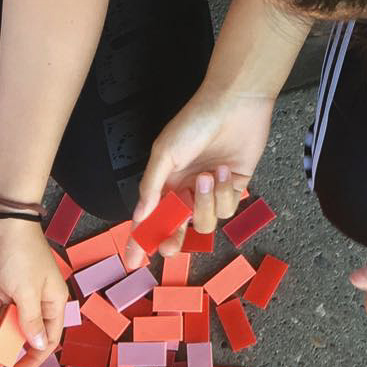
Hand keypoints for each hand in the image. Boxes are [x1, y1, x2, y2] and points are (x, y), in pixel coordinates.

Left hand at [0, 217, 67, 366]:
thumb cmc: (21, 253)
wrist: (2, 219)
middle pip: (20, 335)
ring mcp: (15, 294)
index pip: (47, 339)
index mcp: (52, 302)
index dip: (33, 359)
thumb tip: (38, 345)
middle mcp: (36, 300)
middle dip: (2, 354)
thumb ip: (30, 320)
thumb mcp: (27, 291)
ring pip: (1, 326)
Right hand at [122, 88, 276, 268]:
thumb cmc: (194, 123)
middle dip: (173, 238)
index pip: (149, 219)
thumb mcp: (165, 154)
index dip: (140, 241)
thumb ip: (152, 188)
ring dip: (206, 201)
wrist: (234, 104)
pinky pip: (227, 208)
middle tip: (171, 246)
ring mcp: (210, 192)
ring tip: (208, 174)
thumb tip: (140, 216)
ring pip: (205, 221)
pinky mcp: (233, 188)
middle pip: (177, 229)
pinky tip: (223, 169)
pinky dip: (224, 191)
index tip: (132, 263)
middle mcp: (186, 191)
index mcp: (165, 184)